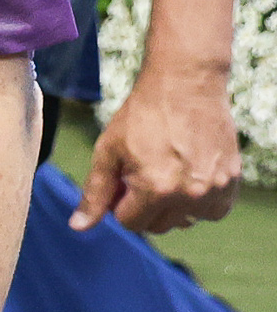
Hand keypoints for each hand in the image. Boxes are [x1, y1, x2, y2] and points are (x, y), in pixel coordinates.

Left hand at [76, 60, 240, 233]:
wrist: (185, 84)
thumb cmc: (141, 116)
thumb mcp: (108, 151)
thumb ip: (95, 192)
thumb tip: (78, 227)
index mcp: (155, 189)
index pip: (131, 223)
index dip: (120, 204)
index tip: (123, 181)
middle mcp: (189, 194)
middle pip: (159, 226)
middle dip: (145, 206)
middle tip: (144, 173)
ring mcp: (215, 188)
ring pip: (188, 221)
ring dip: (174, 206)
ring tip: (167, 172)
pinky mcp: (233, 180)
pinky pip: (214, 211)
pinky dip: (201, 202)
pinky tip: (189, 176)